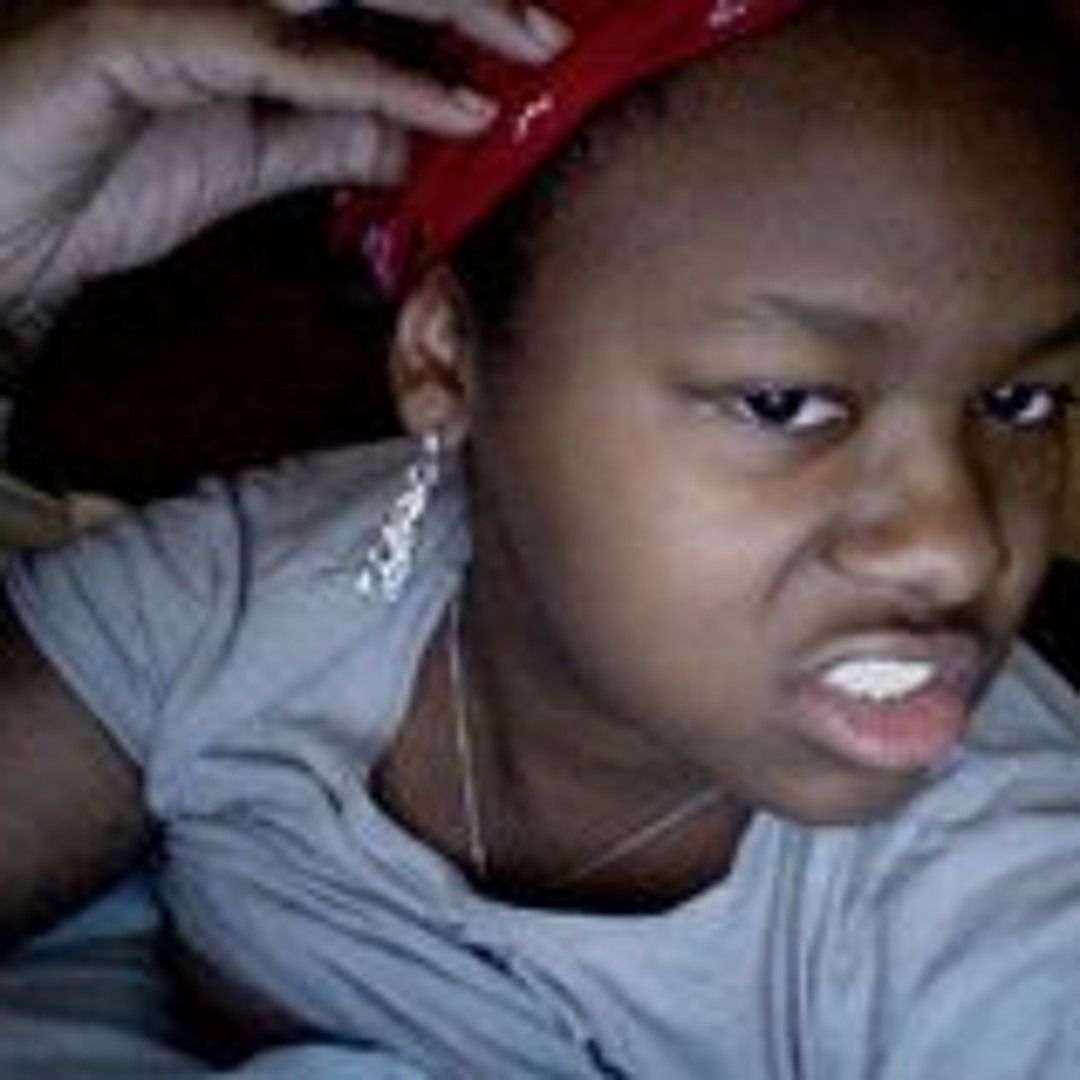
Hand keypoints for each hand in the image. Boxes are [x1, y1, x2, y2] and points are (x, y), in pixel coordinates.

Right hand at [0, 0, 567, 308]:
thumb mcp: (249, 160)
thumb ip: (329, 136)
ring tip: (528, 45)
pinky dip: (370, 80)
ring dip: (444, 9)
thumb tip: (414, 136)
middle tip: (553, 32)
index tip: (534, 45)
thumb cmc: (101, 179)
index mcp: (246, 9)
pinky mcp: (136, 31)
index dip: (453, 12)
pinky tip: (446, 113)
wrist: (0, 226)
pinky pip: (278, 48)